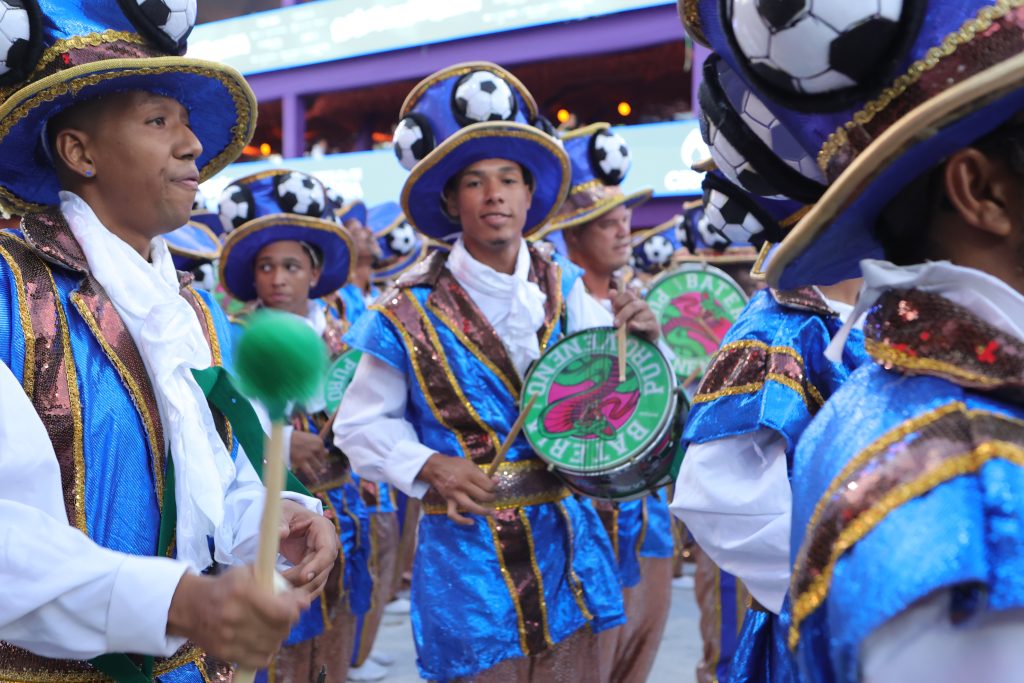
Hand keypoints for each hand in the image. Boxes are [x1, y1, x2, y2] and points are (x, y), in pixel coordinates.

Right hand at [166, 567, 308, 668]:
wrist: (190, 606)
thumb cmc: (225, 586)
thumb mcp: (249, 573)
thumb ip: (278, 584)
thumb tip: (305, 602)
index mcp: (243, 593)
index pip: (282, 612)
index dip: (295, 610)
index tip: (296, 605)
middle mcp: (235, 617)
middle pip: (280, 629)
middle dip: (288, 622)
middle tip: (283, 615)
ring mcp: (229, 638)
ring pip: (272, 646)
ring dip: (278, 637)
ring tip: (272, 627)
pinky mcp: (225, 653)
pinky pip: (260, 660)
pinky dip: (267, 652)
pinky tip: (263, 641)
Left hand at [277, 500, 338, 595]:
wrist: (286, 520)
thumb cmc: (285, 513)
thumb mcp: (282, 512)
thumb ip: (280, 521)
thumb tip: (281, 532)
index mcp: (324, 528)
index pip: (327, 551)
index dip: (318, 565)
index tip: (303, 577)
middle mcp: (328, 545)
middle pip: (323, 570)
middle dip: (304, 582)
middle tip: (283, 589)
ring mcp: (323, 560)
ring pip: (318, 581)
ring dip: (302, 591)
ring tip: (282, 595)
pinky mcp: (314, 570)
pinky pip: (311, 586)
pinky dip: (300, 593)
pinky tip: (286, 598)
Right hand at [289, 431, 327, 482]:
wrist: (283, 438)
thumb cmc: (296, 438)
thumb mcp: (309, 438)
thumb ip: (318, 445)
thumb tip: (327, 452)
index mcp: (319, 441)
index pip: (324, 453)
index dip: (322, 458)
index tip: (320, 461)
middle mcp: (316, 448)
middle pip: (322, 460)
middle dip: (321, 465)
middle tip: (321, 469)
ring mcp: (309, 455)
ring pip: (318, 467)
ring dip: (319, 471)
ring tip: (319, 474)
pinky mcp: (301, 461)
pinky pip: (310, 472)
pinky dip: (314, 478)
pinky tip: (317, 482)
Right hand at [419, 453, 495, 525]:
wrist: (436, 467)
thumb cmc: (455, 464)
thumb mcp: (470, 464)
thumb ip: (482, 473)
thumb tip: (496, 481)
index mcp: (469, 473)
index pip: (488, 485)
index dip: (494, 487)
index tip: (494, 487)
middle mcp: (462, 484)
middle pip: (482, 496)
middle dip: (491, 498)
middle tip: (492, 497)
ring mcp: (455, 494)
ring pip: (471, 507)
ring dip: (483, 511)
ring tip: (490, 512)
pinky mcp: (448, 501)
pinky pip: (453, 515)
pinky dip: (462, 521)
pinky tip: (471, 522)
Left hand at [611, 286, 660, 342]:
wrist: (644, 337)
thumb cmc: (631, 322)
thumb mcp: (621, 313)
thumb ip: (616, 303)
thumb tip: (611, 291)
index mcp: (635, 300)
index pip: (628, 294)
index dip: (620, 300)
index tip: (613, 310)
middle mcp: (643, 305)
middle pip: (633, 305)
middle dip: (623, 314)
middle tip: (615, 324)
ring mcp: (650, 315)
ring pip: (639, 316)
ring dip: (629, 324)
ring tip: (624, 331)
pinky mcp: (655, 326)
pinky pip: (647, 325)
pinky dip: (638, 326)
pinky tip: (632, 326)